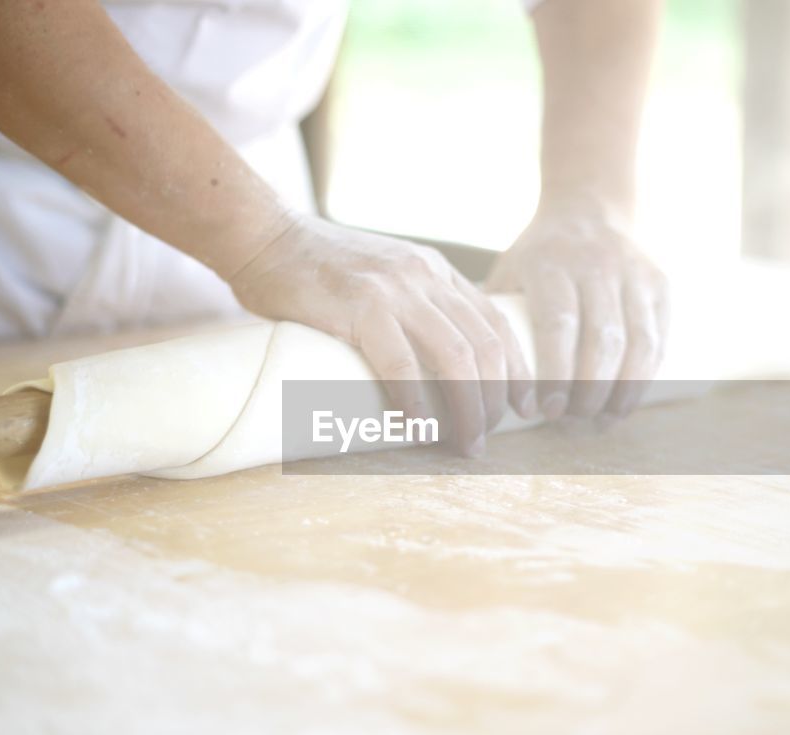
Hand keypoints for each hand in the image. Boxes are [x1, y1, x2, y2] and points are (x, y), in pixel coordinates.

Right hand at [229, 214, 533, 454]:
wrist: (264, 236)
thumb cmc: (313, 269)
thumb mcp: (382, 276)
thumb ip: (408, 306)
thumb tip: (428, 363)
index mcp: (436, 272)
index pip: (496, 323)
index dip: (518, 370)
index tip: (525, 407)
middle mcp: (426, 277)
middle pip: (486, 345)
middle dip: (496, 400)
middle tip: (486, 438)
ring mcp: (395, 289)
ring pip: (456, 357)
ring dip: (467, 408)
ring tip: (465, 443)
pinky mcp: (360, 305)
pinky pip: (402, 363)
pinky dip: (416, 402)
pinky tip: (420, 428)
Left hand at [486, 195, 669, 421]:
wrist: (588, 207)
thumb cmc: (539, 256)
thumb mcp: (510, 271)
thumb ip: (496, 315)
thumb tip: (475, 377)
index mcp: (551, 263)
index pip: (558, 325)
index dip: (556, 374)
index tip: (545, 410)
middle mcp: (597, 265)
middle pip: (602, 340)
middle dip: (589, 390)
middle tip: (572, 419)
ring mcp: (634, 273)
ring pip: (638, 343)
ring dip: (623, 390)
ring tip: (602, 420)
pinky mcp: (659, 284)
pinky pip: (658, 338)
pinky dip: (646, 376)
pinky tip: (626, 402)